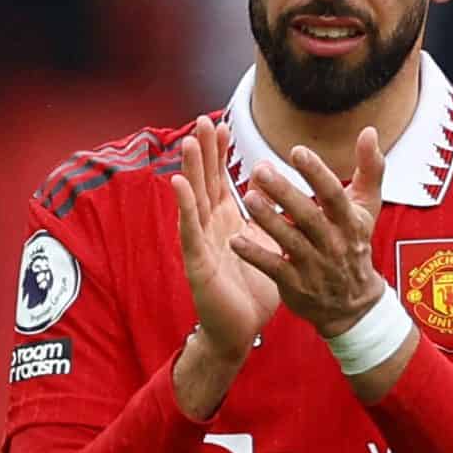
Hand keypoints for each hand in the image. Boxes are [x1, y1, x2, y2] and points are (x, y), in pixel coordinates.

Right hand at [171, 116, 279, 361]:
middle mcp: (209, 228)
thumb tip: (273, 186)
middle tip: (201, 121)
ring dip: (190, 172)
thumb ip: (267, 215)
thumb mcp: (265, 244)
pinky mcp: (197, 264)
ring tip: (189, 144)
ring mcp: (201, 245)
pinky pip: (190, 232)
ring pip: (194, 202)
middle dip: (203, 153)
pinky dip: (184, 208)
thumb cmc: (252, 288)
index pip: (220, 180)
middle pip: (204, 183)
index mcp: (226, 222)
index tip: (221, 124)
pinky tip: (179, 186)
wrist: (241, 331)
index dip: (219, 154)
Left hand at [234, 127, 387, 335]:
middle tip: (259, 168)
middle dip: (284, 192)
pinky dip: (255, 254)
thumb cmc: (354, 244)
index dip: (316, 173)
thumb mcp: (367, 207)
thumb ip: (370, 169)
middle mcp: (333, 243)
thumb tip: (370, 131)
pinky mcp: (296, 285)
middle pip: (308, 215)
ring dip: (268, 219)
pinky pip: (274, 268)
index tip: (296, 151)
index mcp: (349, 221)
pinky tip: (235, 239)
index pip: (333, 194)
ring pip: (289, 241)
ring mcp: (314, 266)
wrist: (352, 303)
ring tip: (247, 197)